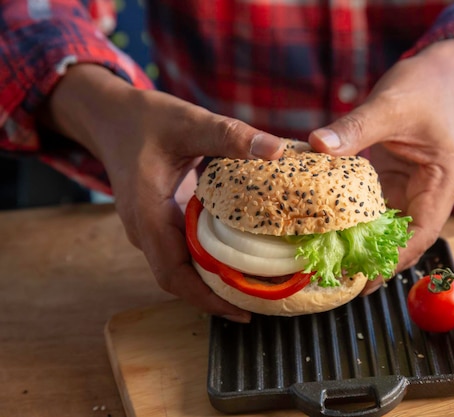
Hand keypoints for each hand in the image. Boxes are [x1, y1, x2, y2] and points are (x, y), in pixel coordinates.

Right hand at [40, 64, 285, 321]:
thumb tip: (276, 151)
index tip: (241, 312)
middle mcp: (147, 230)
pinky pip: (187, 250)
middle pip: (182, 280)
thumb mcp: (187, 122)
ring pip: (184, 268)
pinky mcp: (163, 221)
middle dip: (219, 296)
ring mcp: (153, 228)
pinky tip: (242, 256)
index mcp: (147, 214)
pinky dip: (212, 259)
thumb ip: (229, 135)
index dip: (205, 298)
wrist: (111, 117)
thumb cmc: (144, 119)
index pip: (173, 274)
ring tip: (260, 286)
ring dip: (217, 280)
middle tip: (264, 302)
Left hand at [309, 39, 453, 294]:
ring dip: (367, 249)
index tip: (367, 276)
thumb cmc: (422, 88)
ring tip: (336, 269)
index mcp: (443, 180)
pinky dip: (359, 227)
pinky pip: (378, 212)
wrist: (435, 75)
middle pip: (407, 239)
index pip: (423, 231)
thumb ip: (356, 126)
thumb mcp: (389, 105)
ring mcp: (413, 191)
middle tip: (344, 281)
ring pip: (392, 230)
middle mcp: (431, 193)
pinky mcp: (395, 184)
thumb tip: (318, 146)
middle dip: (379, 262)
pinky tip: (334, 238)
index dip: (396, 256)